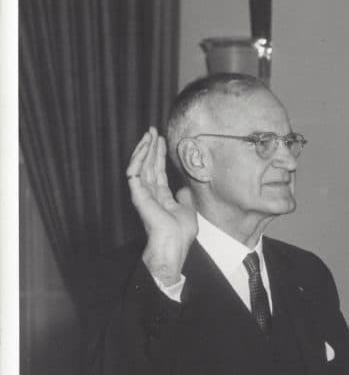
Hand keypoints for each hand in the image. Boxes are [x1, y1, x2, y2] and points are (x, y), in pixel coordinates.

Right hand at [127, 128, 196, 285]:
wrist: (174, 244)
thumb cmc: (180, 232)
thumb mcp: (187, 210)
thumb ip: (184, 197)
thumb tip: (183, 188)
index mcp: (160, 196)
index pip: (158, 170)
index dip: (159, 155)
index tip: (161, 139)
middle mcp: (150, 192)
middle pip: (148, 164)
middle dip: (150, 147)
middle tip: (152, 130)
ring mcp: (142, 193)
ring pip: (140, 165)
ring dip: (144, 148)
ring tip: (148, 134)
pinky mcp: (138, 194)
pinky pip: (134, 172)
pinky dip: (138, 159)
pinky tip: (144, 147)